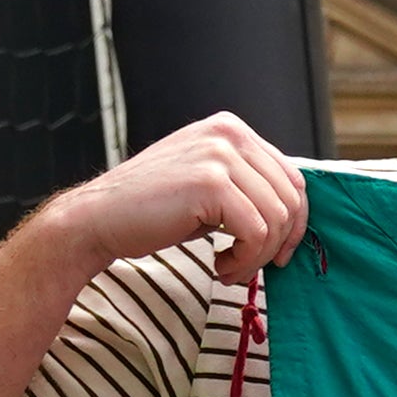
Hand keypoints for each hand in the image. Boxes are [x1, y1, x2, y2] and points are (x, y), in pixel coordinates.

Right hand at [42, 113, 307, 282]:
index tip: (278, 252)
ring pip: (277, 220)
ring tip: (230, 267)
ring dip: (258, 257)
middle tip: (250, 266)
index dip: (295, 223)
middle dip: (279, 243)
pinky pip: (257, 233)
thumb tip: (297, 214)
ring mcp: (219, 155)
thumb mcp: (209, 185)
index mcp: (231, 129)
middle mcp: (229, 134)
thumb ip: (248, 186)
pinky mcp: (211, 182)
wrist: (99, 218)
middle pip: (291, 200)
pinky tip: (220, 266)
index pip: (293, 179)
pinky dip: (245, 261)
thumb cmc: (155, 210)